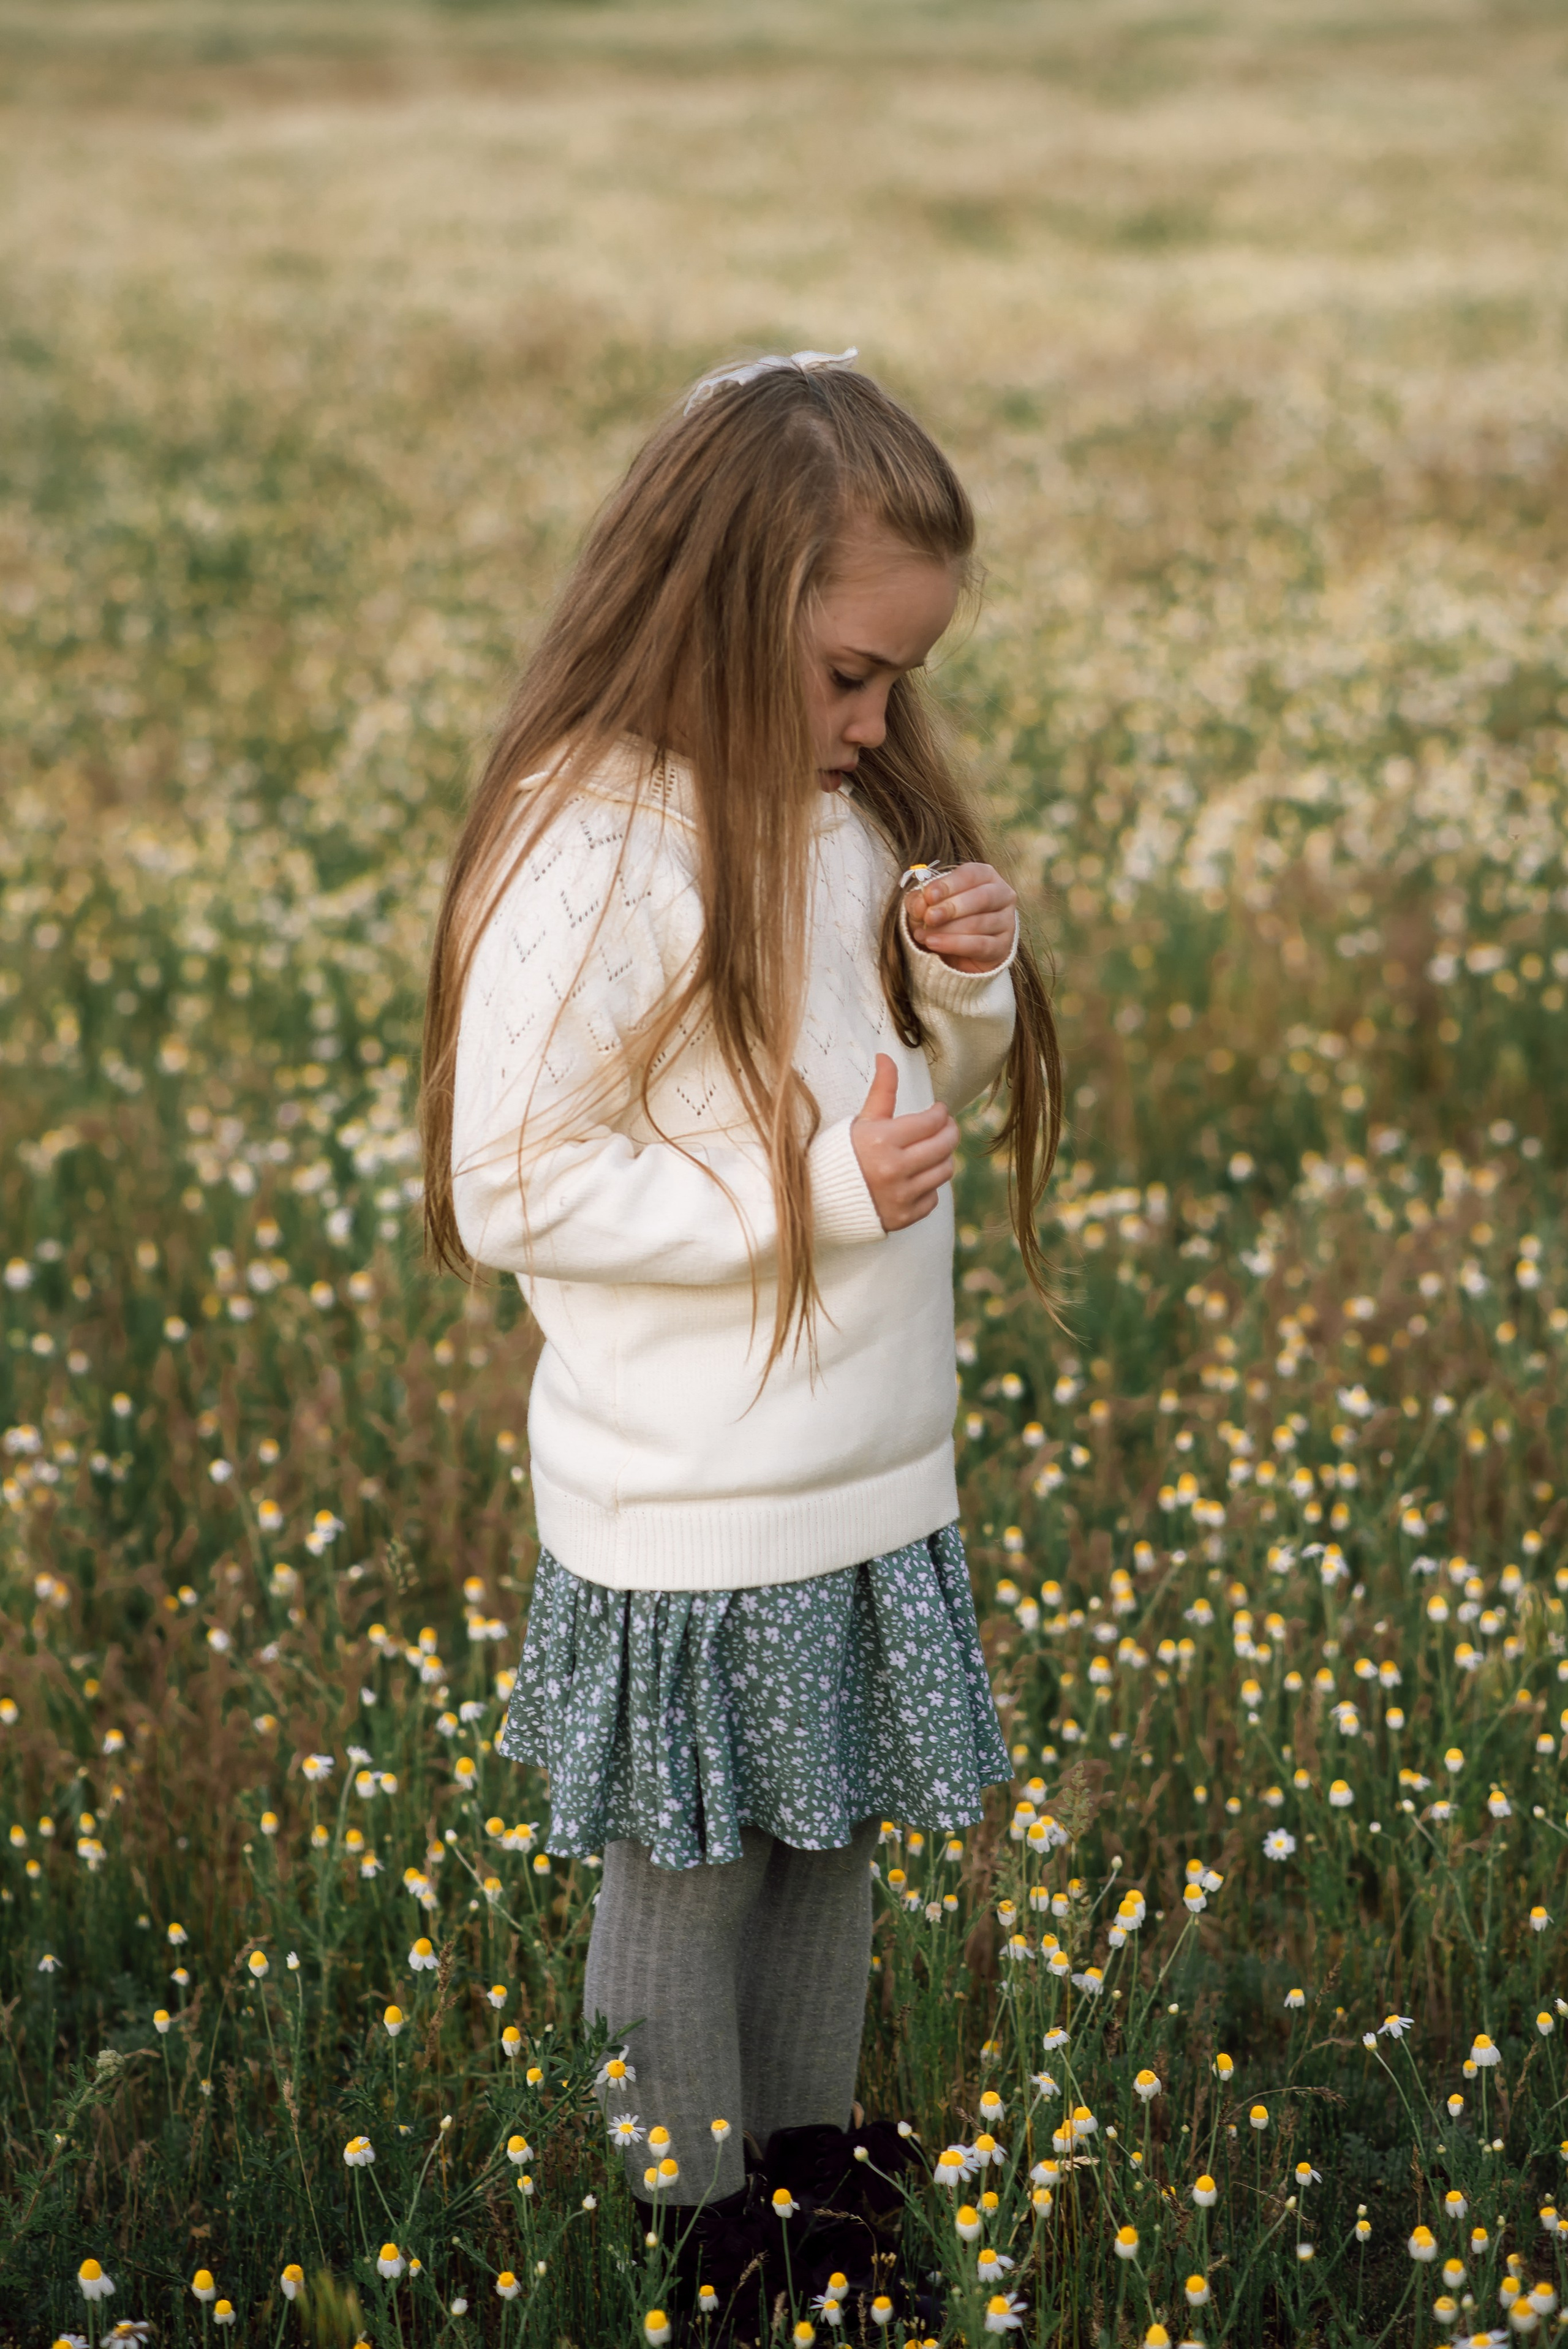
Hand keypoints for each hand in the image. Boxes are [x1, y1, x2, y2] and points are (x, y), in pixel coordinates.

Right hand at [850, 1054, 958, 1231]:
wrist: (818, 1197)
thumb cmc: (841, 1154)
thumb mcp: (862, 1120)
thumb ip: (882, 1091)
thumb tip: (886, 1056)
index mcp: (883, 1140)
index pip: (931, 1122)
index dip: (940, 1113)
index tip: (938, 1111)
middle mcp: (894, 1169)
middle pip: (945, 1146)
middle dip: (950, 1132)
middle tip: (945, 1127)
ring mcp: (900, 1196)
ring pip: (944, 1171)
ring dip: (942, 1158)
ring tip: (932, 1150)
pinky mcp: (903, 1217)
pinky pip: (933, 1198)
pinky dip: (929, 1186)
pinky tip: (917, 1177)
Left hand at [904, 861, 1016, 972]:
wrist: (960, 950)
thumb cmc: (946, 918)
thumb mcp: (928, 904)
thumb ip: (920, 900)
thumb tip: (920, 904)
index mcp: (986, 875)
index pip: (971, 875)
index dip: (949, 885)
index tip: (928, 895)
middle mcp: (1002, 895)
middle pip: (981, 898)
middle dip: (951, 908)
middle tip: (928, 917)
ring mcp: (1006, 921)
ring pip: (979, 923)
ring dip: (947, 930)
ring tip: (923, 935)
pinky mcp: (1002, 946)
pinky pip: (980, 945)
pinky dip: (954, 944)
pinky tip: (934, 944)